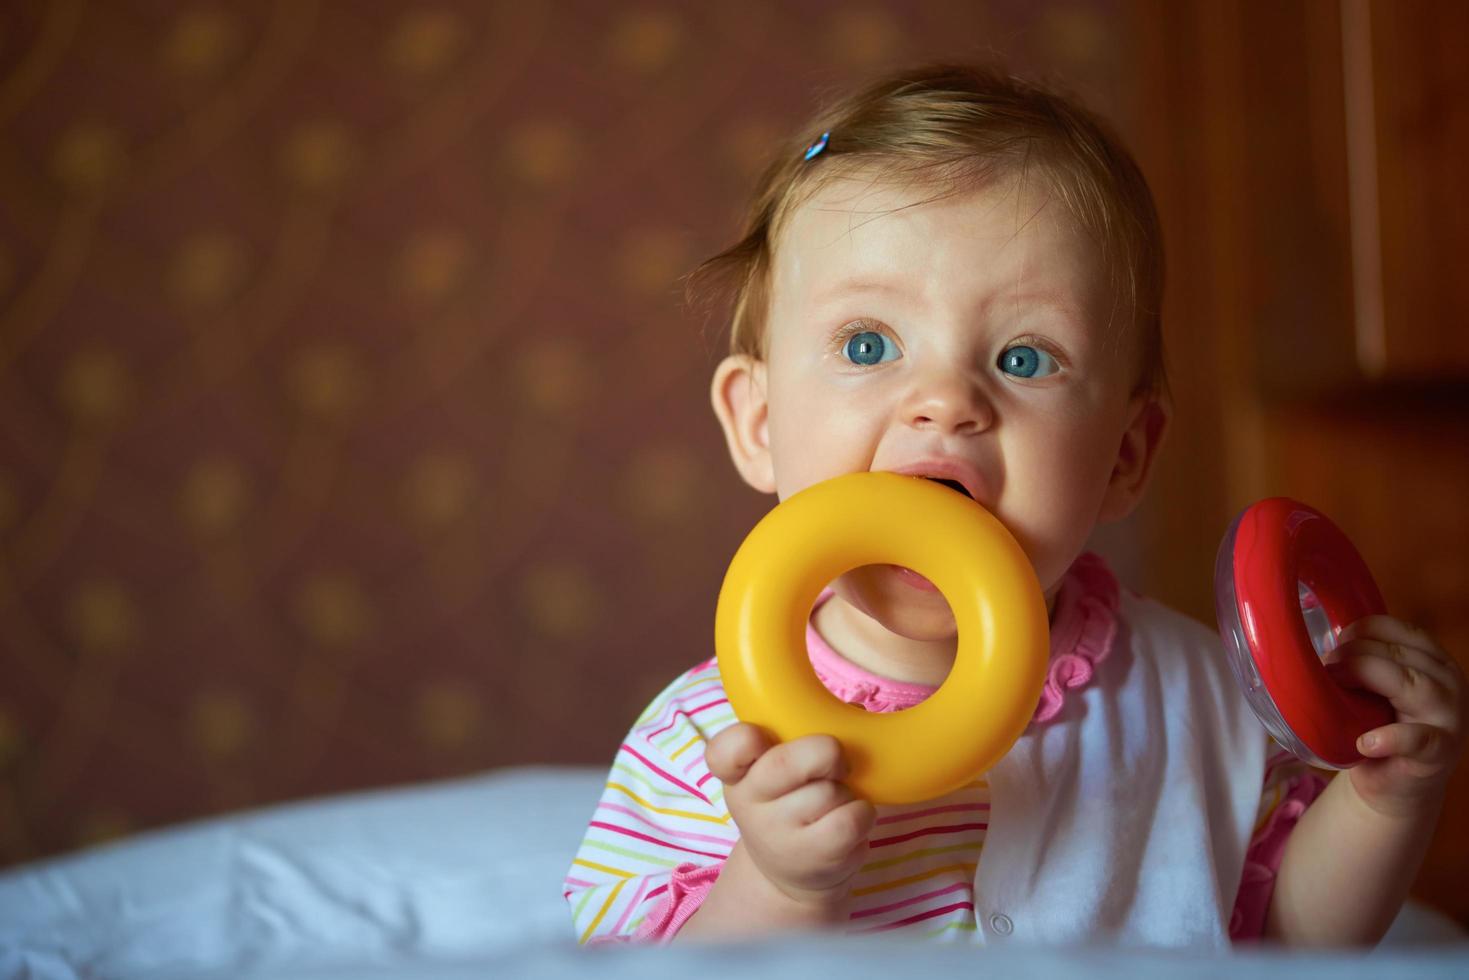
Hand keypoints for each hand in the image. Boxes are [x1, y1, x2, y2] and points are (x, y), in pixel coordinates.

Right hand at [704, 723, 874, 909]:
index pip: (723, 751)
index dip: (743, 737)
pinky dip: (863, 813)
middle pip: (786, 764)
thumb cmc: (789, 805)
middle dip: (825, 751)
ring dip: (846, 791)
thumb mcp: (778, 774)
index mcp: (739, 774)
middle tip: (836, 761)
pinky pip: (851, 818)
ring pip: (829, 791)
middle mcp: (750, 804)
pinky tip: (853, 819)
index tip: (761, 736)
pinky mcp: (814, 856)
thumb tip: (855, 712)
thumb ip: (801, 736)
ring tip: (836, 803)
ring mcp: (779, 834)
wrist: (788, 876)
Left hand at [1329, 615, 1465, 817]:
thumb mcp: (1376, 687)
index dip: (1362, 631)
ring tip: (1336, 694)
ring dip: (1366, 679)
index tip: (1336, 644)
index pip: (1400, 630)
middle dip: (1354, 656)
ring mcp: (1449, 718)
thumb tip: (1314, 641)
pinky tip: (1365, 742)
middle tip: (1327, 671)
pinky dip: (1390, 737)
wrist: (1393, 787)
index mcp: (1433, 660)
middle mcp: (1449, 683)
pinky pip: (1418, 739)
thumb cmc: (1380, 728)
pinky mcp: (1439, 753)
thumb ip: (1364, 661)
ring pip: (1412, 684)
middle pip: (1400, 654)